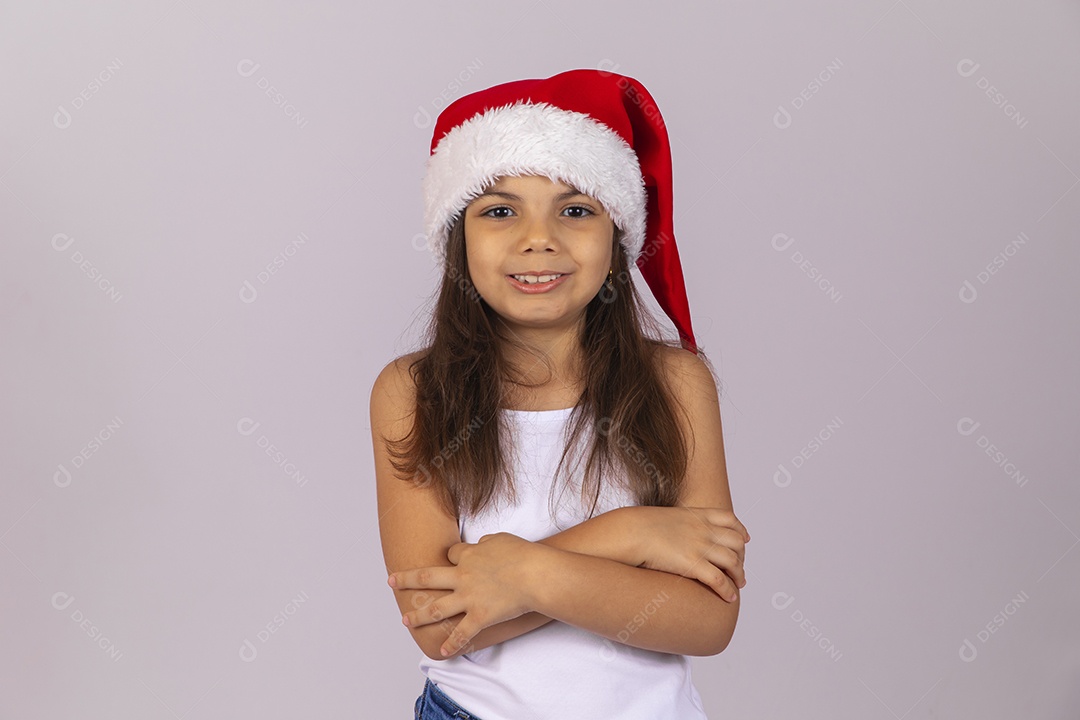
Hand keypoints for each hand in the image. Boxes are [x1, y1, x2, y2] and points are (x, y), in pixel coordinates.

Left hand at [388, 532, 538, 656]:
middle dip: (407, 579)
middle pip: (427, 577)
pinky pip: (461, 633)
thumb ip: (487, 543)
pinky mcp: (479, 617)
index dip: (453, 557)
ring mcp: (468, 598)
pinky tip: (442, 651)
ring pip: (436, 609)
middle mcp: (462, 577)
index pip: (452, 554)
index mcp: (469, 556)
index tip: (455, 559)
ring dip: (418, 616)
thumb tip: (482, 545)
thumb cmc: (523, 554)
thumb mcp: (502, 539)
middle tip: (392, 581)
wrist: (535, 575)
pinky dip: (451, 644)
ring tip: (405, 621)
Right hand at [626, 506, 748, 601]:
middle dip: (742, 556)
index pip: (730, 519)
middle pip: (736, 542)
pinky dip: (728, 590)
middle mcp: (704, 529)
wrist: (632, 531)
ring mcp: (700, 546)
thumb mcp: (666, 517)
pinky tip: (729, 597)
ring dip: (740, 575)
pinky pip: (720, 580)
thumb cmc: (640, 526)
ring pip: (733, 561)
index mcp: (697, 515)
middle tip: (739, 568)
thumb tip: (673, 533)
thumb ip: (678, 523)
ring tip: (739, 584)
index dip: (740, 531)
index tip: (744, 539)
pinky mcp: (693, 564)